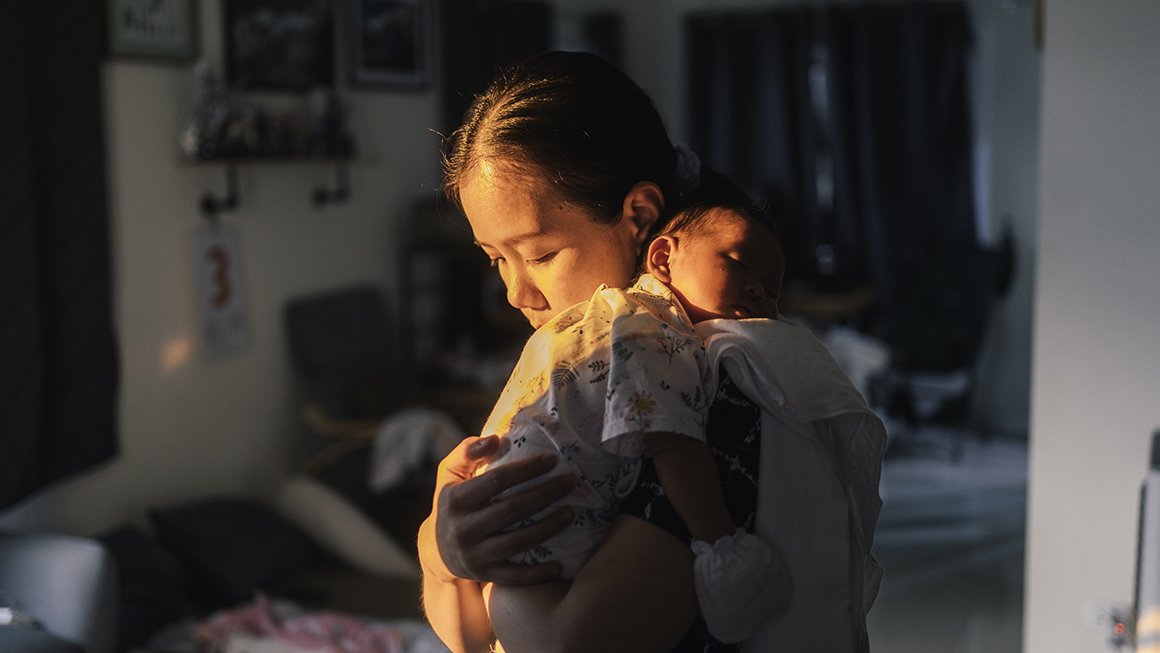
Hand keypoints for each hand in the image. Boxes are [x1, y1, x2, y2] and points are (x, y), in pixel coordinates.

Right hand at [427, 435, 576, 584]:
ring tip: (570, 514)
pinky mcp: (484, 574)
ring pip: (517, 542)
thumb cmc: (453, 502)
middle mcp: (462, 528)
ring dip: (548, 528)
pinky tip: (559, 564)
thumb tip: (494, 438)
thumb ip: (468, 452)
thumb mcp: (450, 475)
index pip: (496, 480)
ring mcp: (473, 554)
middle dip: (545, 494)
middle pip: (512, 509)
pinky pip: (514, 576)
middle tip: (570, 482)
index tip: (552, 460)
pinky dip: (537, 573)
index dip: (526, 469)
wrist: (436, 549)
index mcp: (455, 499)